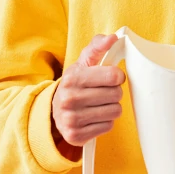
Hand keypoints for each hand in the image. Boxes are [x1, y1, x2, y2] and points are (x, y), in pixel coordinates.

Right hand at [51, 33, 125, 149]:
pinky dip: (105, 121)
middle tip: (104, 91)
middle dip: (114, 91)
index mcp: (73, 77)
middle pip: (116, 95)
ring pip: (115, 111)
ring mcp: (71, 120)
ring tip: (100, 103)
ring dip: (112, 107)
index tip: (113, 76)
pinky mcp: (75, 136)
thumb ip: (98, 45)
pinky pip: (108, 127)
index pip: (113, 76)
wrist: (55, 108)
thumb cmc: (77, 81)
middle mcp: (70, 99)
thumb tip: (113, 38)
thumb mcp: (84, 60)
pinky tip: (95, 116)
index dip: (118, 76)